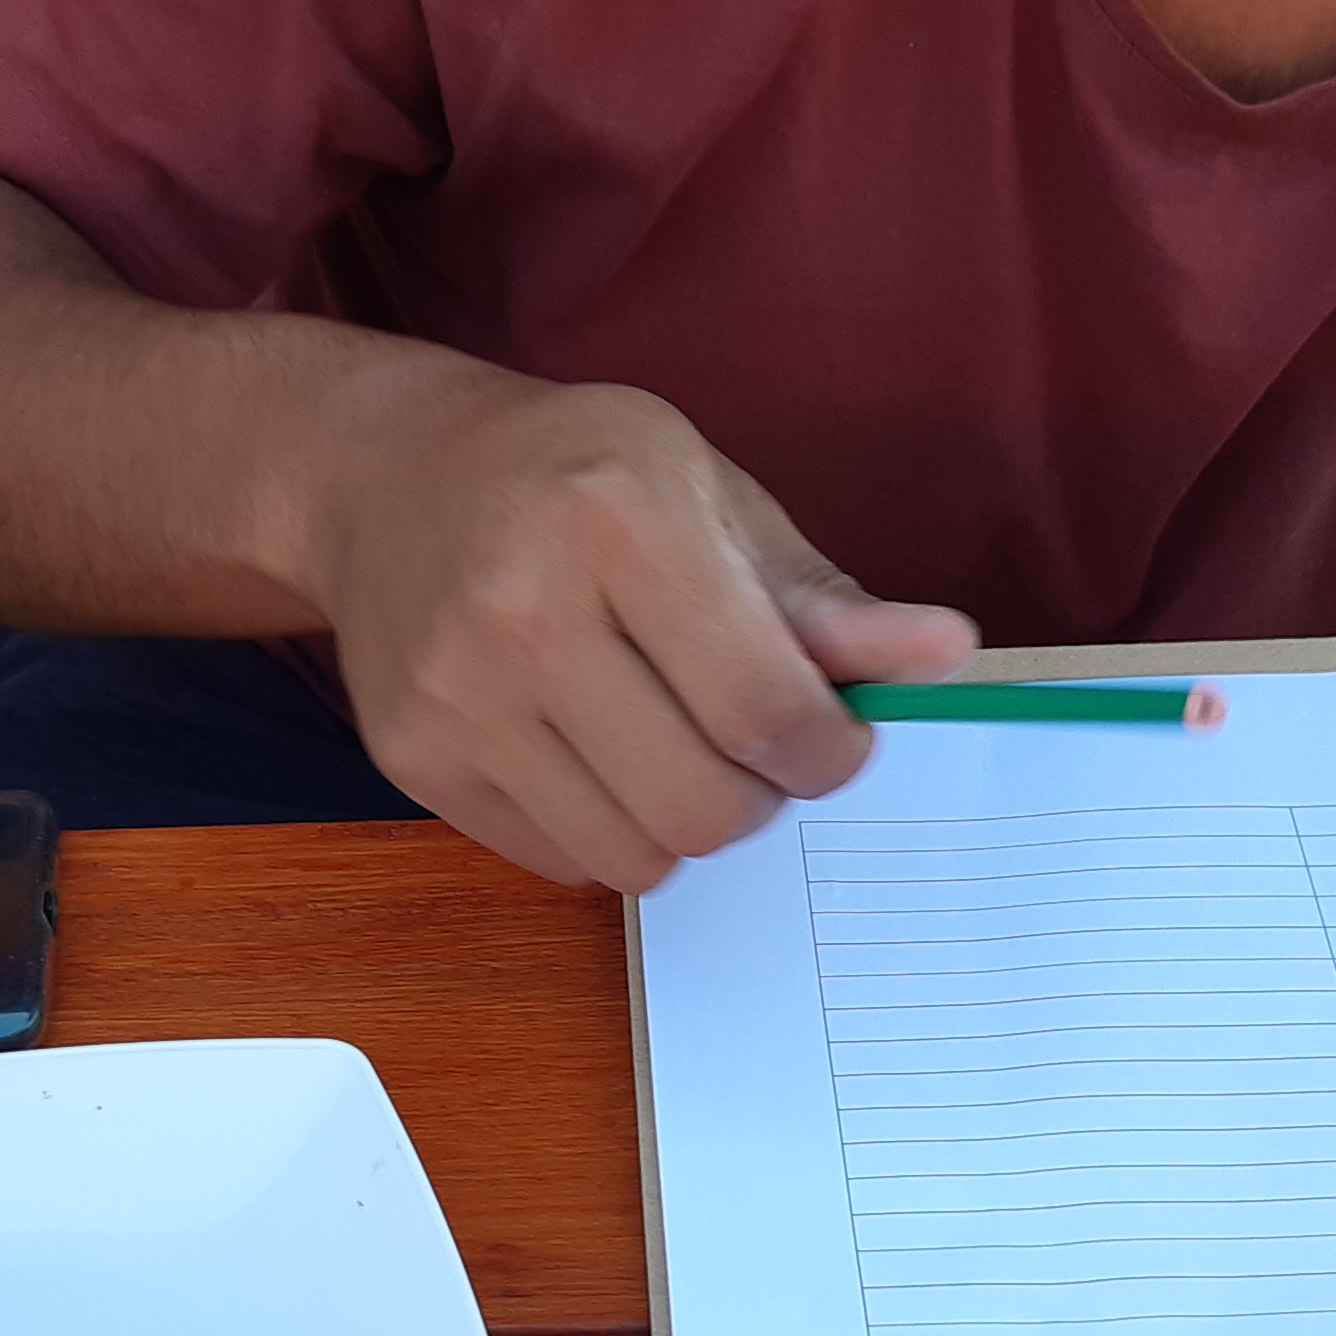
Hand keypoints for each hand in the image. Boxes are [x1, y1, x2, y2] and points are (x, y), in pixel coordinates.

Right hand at [305, 375, 974, 892]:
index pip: (764, 708)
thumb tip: (944, 655)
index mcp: (622, 519)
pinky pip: (561, 862)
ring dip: (685, 826)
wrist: (390, 474)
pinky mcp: (414, 758)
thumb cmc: (576, 476)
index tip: (834, 738)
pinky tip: (597, 757)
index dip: (830, 752)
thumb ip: (825, 599)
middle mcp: (524, 610)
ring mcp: (458, 694)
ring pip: (635, 855)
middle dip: (761, 797)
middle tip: (754, 748)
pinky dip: (609, 834)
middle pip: (702, 804)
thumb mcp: (712, 497)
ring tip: (675, 749)